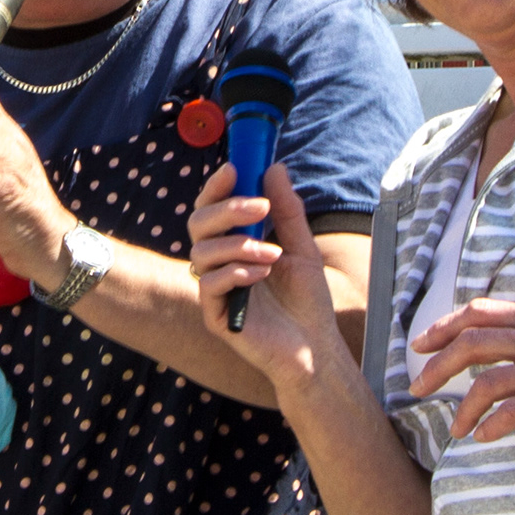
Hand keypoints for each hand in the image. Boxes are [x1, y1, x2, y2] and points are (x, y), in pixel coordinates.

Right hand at [186, 163, 339, 391]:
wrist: (316, 347)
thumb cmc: (307, 300)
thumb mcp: (303, 247)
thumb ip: (287, 211)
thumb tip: (274, 168)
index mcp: (233, 245)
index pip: (211, 209)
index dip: (216, 187)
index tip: (235, 169)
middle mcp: (217, 264)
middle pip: (198, 224)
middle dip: (227, 210)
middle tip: (259, 208)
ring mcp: (213, 291)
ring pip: (201, 253)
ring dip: (238, 245)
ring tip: (273, 254)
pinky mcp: (216, 317)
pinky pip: (208, 285)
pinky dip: (234, 273)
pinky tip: (261, 275)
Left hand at [410, 278, 514, 444]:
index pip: (480, 314)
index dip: (443, 327)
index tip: (420, 346)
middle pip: (473, 343)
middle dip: (437, 366)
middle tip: (418, 389)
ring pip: (490, 381)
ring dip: (464, 407)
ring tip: (455, 427)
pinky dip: (494, 425)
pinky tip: (484, 437)